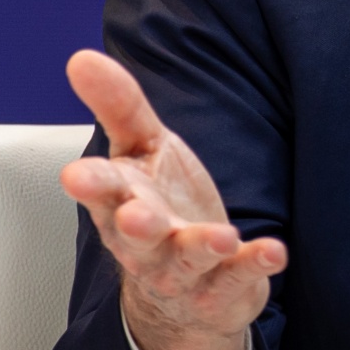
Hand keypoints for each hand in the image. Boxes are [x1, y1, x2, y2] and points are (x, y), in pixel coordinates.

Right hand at [59, 49, 287, 349]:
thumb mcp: (142, 149)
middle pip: (136, 236)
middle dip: (135, 226)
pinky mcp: (222, 287)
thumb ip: (119, 106)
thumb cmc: (159, 206)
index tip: (75, 175)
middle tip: (134, 215)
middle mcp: (146, 244)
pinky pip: (237, 277)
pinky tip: (274, 251)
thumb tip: (82, 58)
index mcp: (121, 203)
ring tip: (220, 236)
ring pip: (186, 261)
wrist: (185, 290)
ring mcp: (184, 271)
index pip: (103, 192)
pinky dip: (254, 265)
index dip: (92, 184)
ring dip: (201, 248)